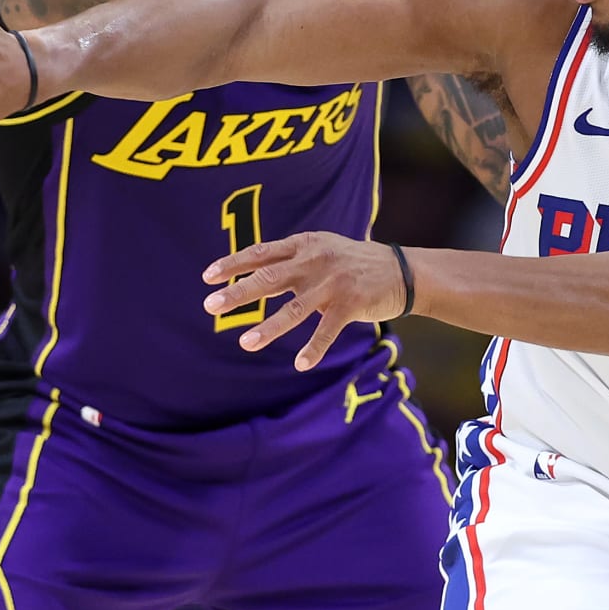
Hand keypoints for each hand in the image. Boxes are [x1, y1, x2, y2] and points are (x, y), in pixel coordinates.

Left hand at [202, 233, 408, 370]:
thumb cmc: (352, 262)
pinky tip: (300, 364)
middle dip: (238, 293)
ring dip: (269, 327)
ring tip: (246, 343)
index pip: (261, 253)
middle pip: (269, 278)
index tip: (207, 277)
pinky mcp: (351, 304)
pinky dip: (313, 348)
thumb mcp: (321, 250)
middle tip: (210, 305)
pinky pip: (327, 330)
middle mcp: (315, 261)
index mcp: (304, 245)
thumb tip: (250, 276)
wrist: (401, 271)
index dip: (233, 264)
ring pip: (295, 309)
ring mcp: (333, 283)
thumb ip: (290, 261)